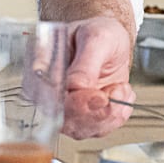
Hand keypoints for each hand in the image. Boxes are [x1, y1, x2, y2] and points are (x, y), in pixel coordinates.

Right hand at [61, 17, 135, 138]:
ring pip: (85, 130)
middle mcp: (50, 96)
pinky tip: (122, 93)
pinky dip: (118, 115)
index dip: (76, 105)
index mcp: (42, 73)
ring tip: (121, 87)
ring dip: (111, 114)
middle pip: (67, 122)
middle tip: (118, 91)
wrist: (110, 39)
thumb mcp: (96, 37)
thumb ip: (86, 61)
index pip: (51, 101)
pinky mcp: (84, 117)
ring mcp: (66, 109)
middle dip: (99, 113)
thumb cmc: (97, 32)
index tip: (100, 97)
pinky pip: (100, 129)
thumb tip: (75, 86)